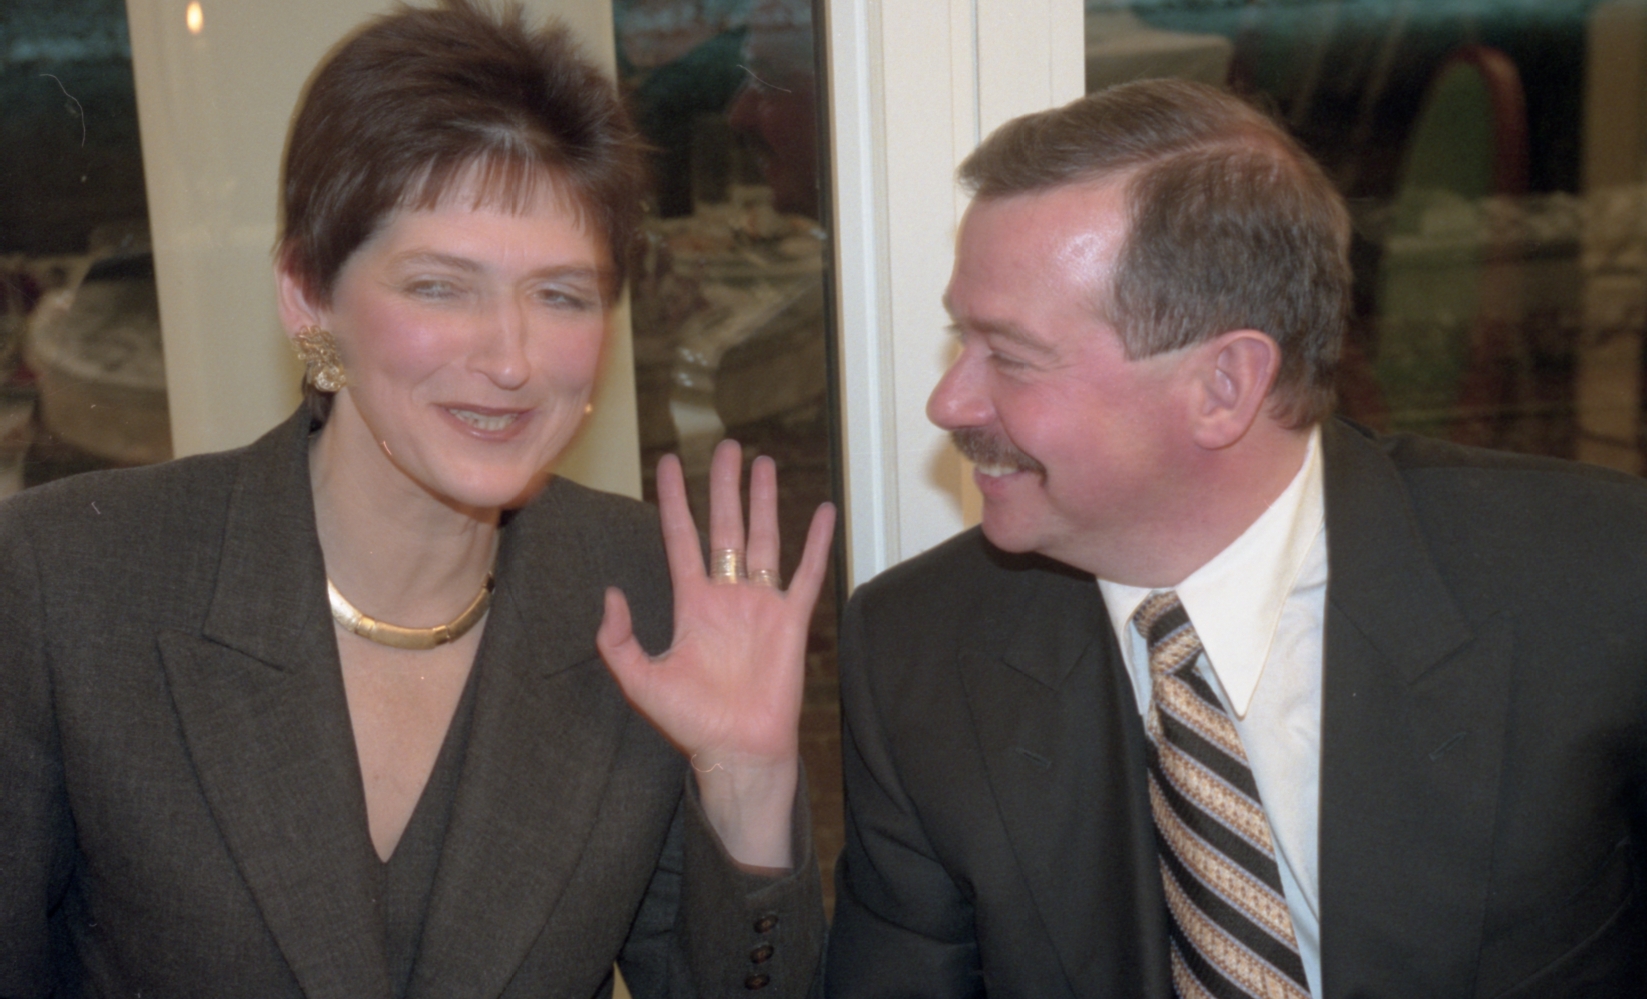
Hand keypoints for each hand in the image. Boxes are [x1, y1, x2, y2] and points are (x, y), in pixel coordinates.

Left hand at [597, 439, 835, 868]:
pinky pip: (807, 574)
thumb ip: (617, 640)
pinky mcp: (792, 620)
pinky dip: (817, 543)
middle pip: (726, 526)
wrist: (737, 750)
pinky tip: (822, 512)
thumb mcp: (640, 680)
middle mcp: (726, 596)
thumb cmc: (691, 722)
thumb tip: (610, 593)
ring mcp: (761, 604)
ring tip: (764, 462)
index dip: (673, 501)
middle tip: (727, 445)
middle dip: (725, 486)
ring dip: (764, 501)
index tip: (668, 463)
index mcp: (691, 604)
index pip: (680, 538)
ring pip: (763, 539)